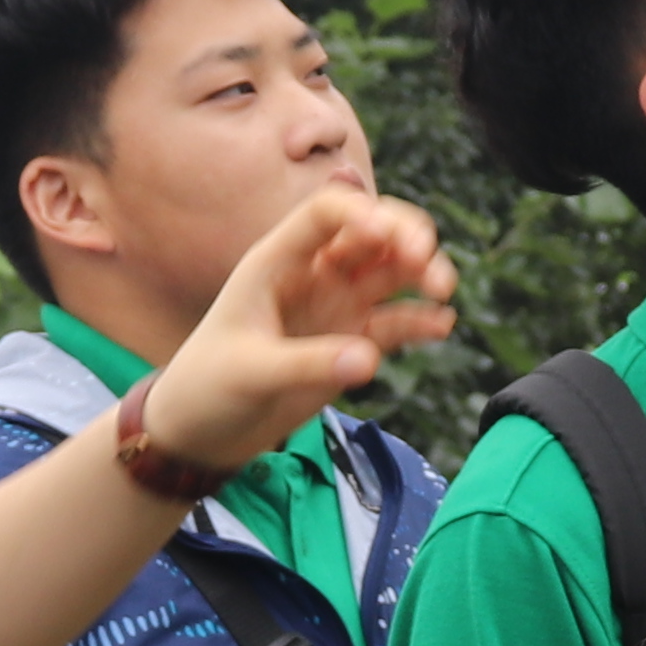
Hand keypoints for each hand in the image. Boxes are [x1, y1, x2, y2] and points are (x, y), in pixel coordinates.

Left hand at [140, 186, 457, 474]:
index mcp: (277, 261)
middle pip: (370, 233)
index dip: (361, 212)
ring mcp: (335, 306)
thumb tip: (368, 360)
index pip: (326, 213)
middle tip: (428, 261)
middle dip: (404, 236)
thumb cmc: (208, 388)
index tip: (385, 234)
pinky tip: (441, 326)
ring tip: (444, 292)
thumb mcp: (250, 373)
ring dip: (420, 273)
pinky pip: (393, 322)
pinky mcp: (350, 342)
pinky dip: (418, 320)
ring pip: (390, 272)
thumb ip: (307, 363)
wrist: (201, 432)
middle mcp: (312, 274)